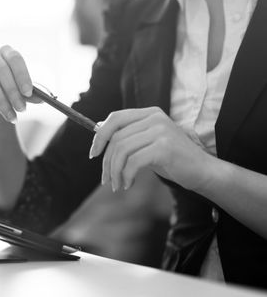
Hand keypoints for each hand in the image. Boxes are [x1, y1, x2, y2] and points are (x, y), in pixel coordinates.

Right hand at [0, 45, 40, 122]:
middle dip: (13, 91)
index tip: (28, 93)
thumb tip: (41, 98)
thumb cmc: (9, 94)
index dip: (22, 75)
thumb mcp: (22, 94)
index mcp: (7, 52)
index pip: (15, 58)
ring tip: (10, 114)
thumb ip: (30, 94)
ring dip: (1, 99)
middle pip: (1, 69)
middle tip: (21, 109)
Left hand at [88, 107, 216, 192]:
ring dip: (114, 171)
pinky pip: (133, 162)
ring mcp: (160, 131)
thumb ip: (128, 137)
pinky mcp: (164, 147)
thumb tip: (99, 134)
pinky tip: (128, 184)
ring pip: (122, 150)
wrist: (203, 171)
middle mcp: (155, 117)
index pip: (115, 118)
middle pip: (116, 137)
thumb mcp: (148, 143)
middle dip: (106, 161)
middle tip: (105, 179)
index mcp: (150, 113)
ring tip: (117, 185)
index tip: (93, 154)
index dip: (100, 136)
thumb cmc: (173, 159)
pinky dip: (126, 175)